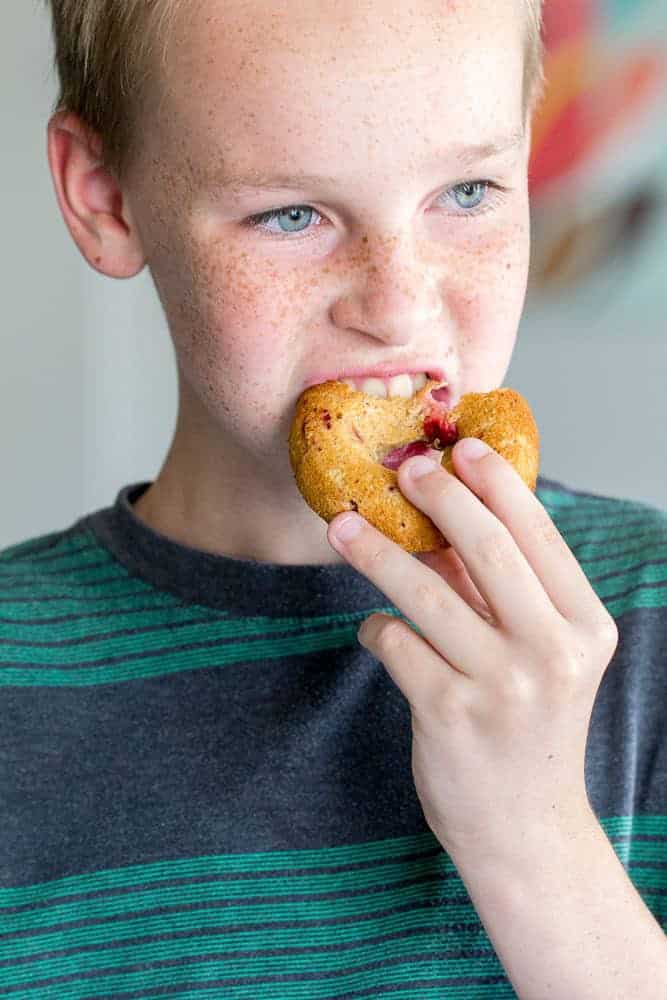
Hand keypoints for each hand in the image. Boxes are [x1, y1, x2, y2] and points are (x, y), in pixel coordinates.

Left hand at [327, 438, 618, 864]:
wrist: (525, 827)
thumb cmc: (529, 725)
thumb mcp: (541, 656)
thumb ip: (501, 592)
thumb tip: (442, 517)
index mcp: (586, 626)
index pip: (539, 535)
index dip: (496, 484)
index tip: (460, 447)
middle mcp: (553, 652)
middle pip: (487, 549)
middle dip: (439, 497)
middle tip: (403, 468)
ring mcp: (502, 685)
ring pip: (426, 592)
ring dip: (376, 553)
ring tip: (340, 527)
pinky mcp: (450, 714)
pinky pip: (397, 644)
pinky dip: (377, 630)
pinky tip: (378, 633)